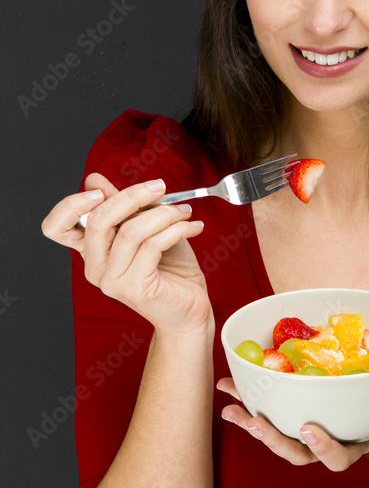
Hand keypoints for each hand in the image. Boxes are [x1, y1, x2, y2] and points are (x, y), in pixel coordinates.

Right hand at [41, 172, 213, 335]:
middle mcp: (95, 267)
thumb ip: (122, 206)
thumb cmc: (170, 268)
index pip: (56, 228)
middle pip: (99, 220)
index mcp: (91, 250)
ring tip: (185, 211)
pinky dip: (177, 229)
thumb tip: (94, 179)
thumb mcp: (145, 228)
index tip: (101, 191)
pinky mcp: (134, 288)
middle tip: (160, 187)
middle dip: (132, 195)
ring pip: (131, 231)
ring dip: (164, 214)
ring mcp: (112, 280)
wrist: (190, 308)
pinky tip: (193, 227)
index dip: (70, 205)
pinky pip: (153, 245)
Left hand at [217, 378, 368, 470]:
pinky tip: (230, 383)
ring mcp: (309, 429)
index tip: (309, 429)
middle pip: (297, 452)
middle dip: (273, 440)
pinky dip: (248, 398)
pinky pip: (270, 409)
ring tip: (230, 408)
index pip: (338, 458)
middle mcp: (328, 442)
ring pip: (277, 435)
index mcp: (356, 444)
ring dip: (251, 422)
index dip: (322, 448)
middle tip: (256, 422)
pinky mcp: (296, 411)